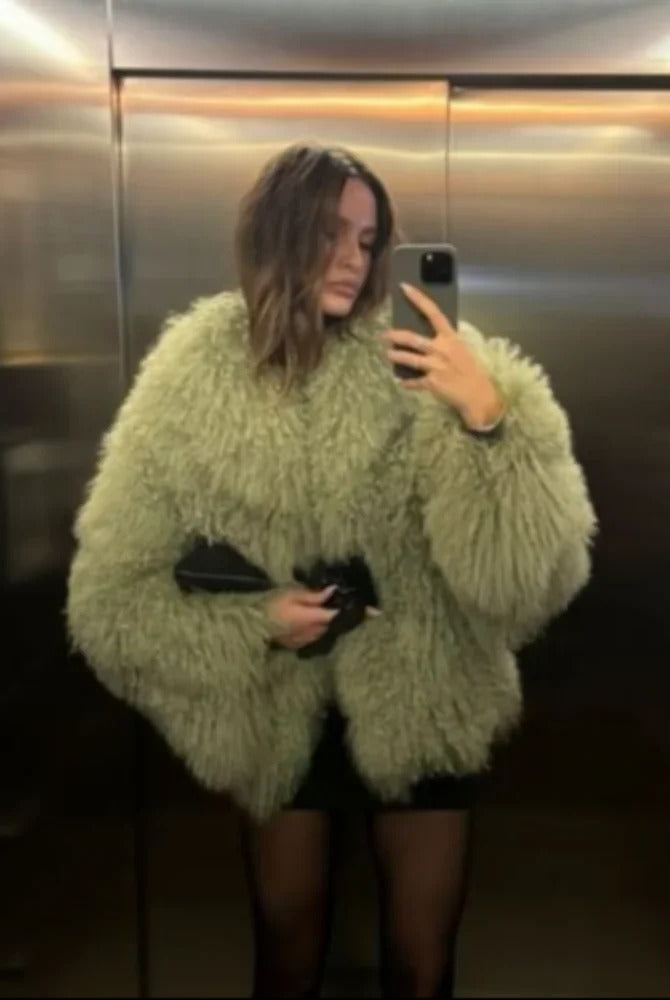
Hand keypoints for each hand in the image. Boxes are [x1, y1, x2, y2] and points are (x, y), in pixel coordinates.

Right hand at [267, 586, 338, 650]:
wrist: (255, 623)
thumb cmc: (274, 604)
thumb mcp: (293, 594)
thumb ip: (314, 595)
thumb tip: (333, 590)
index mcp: (311, 618)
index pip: (332, 615)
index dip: (336, 608)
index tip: (336, 600)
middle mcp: (311, 632)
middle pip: (326, 624)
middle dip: (326, 616)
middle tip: (321, 605)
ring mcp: (303, 641)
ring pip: (319, 633)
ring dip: (319, 625)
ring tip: (312, 615)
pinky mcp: (295, 645)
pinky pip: (309, 638)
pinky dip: (310, 632)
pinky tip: (303, 625)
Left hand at [384, 283, 504, 429]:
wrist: (478, 394)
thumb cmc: (470, 369)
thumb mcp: (461, 349)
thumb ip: (445, 341)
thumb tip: (428, 335)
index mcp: (450, 337)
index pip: (433, 313)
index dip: (418, 299)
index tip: (404, 287)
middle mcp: (442, 349)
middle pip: (413, 339)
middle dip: (395, 336)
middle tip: (384, 335)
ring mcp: (436, 366)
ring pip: (409, 359)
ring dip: (395, 356)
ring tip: (387, 355)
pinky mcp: (432, 383)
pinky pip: (414, 381)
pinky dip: (406, 382)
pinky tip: (401, 381)